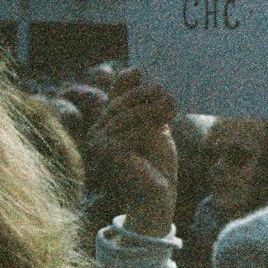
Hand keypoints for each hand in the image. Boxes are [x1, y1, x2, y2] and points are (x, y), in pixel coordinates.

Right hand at [89, 69, 177, 237]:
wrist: (159, 196)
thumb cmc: (157, 163)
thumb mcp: (154, 128)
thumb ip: (146, 107)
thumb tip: (139, 74)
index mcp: (105, 125)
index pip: (115, 97)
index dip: (127, 84)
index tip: (140, 71)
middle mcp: (96, 133)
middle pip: (120, 104)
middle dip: (144, 96)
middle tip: (165, 93)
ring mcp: (99, 144)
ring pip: (127, 116)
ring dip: (152, 110)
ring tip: (171, 109)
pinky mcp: (109, 153)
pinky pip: (131, 131)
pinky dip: (149, 129)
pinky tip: (162, 131)